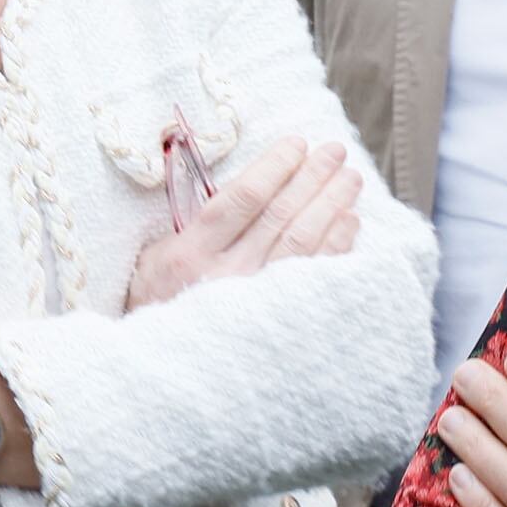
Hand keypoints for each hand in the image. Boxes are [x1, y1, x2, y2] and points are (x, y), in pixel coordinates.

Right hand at [124, 139, 359, 308]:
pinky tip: (350, 220)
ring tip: (350, 178)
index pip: (242, 199)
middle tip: (334, 151)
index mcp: (190, 254)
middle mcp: (226, 277)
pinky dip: (338, 244)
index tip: (296, 144)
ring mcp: (256, 301)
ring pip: (303, 243)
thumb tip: (243, 183)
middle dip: (311, 177)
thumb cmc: (159, 298)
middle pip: (279, 216)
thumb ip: (194, 223)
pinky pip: (317, 275)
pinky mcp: (280, 318)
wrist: (163, 362)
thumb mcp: (156, 256)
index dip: (274, 167)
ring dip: (331, 205)